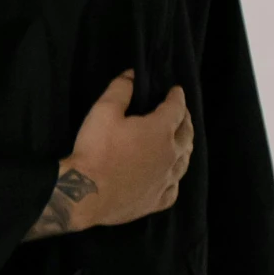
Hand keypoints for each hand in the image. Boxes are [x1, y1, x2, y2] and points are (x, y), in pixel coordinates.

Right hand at [51, 72, 193, 232]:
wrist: (86, 194)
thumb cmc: (96, 150)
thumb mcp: (102, 112)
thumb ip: (120, 90)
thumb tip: (132, 74)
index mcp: (161, 130)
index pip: (176, 108)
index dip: (177, 97)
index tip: (176, 91)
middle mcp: (171, 154)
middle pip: (187, 134)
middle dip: (185, 121)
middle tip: (181, 114)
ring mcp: (167, 179)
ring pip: (185, 161)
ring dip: (184, 147)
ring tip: (181, 142)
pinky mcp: (159, 200)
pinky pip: (174, 187)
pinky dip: (174, 178)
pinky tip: (169, 177)